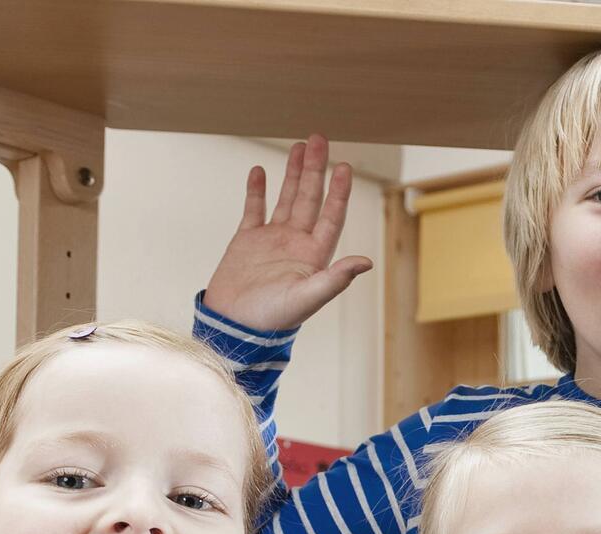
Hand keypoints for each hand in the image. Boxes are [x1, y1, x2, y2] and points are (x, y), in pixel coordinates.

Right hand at [202, 135, 372, 330]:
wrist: (235, 327)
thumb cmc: (272, 319)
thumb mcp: (307, 299)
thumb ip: (334, 279)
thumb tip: (366, 262)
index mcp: (314, 255)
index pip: (331, 216)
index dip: (338, 191)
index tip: (344, 166)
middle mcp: (296, 243)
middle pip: (310, 199)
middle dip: (315, 169)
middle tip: (319, 139)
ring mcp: (272, 240)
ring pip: (287, 198)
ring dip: (294, 174)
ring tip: (299, 147)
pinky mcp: (247, 241)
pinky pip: (254, 209)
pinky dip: (256, 190)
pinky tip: (260, 171)